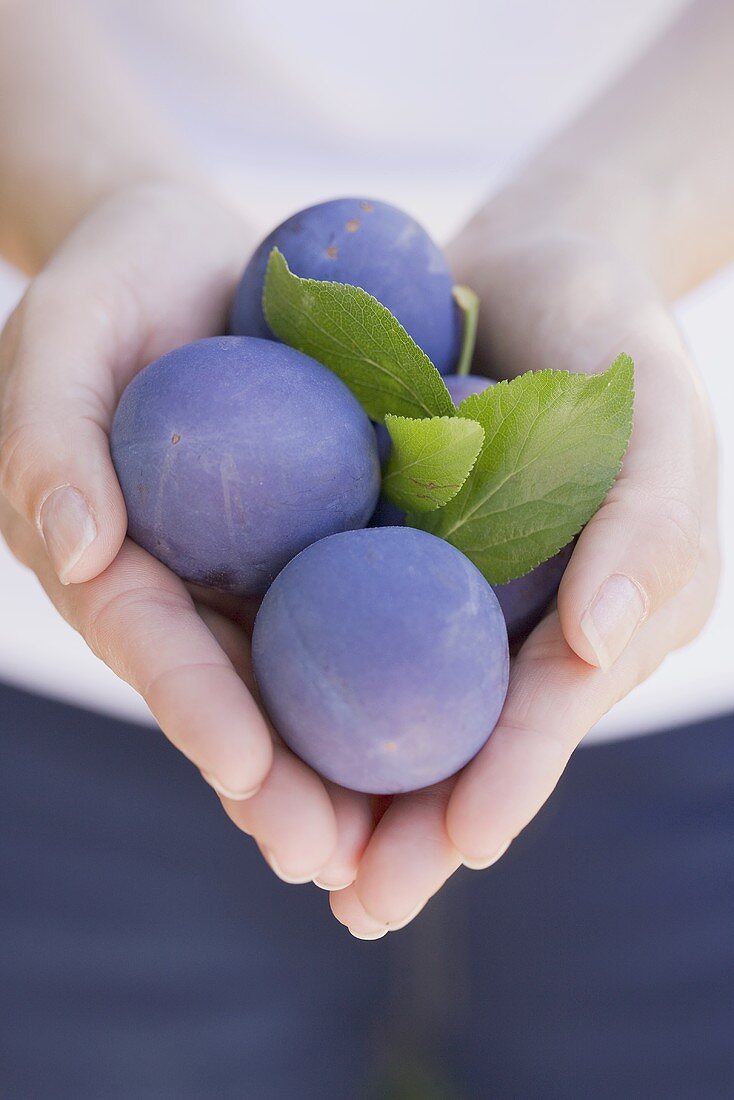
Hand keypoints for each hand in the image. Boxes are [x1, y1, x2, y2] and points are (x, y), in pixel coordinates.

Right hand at [0, 181, 372, 887]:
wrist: (192, 254)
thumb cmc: (110, 286)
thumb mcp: (65, 335)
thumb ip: (49, 437)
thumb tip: (76, 552)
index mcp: (112, 555)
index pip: (150, 642)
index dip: (193, 709)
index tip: (246, 771)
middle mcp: (186, 583)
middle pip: (230, 697)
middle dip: (273, 787)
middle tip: (327, 860)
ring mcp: (255, 569)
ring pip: (301, 681)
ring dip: (343, 766)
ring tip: (396, 843)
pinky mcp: (319, 540)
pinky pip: (363, 609)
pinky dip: (401, 670)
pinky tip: (460, 725)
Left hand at [330, 235, 719, 937]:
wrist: (525, 266)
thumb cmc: (605, 331)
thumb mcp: (654, 408)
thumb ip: (650, 522)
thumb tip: (598, 642)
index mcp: (608, 610)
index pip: (556, 710)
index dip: (511, 780)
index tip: (457, 841)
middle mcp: (533, 623)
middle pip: (478, 743)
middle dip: (424, 829)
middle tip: (362, 903)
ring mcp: (466, 599)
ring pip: (412, 715)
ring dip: (362, 794)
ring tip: (306, 863)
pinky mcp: (402, 564)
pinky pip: (358, 644)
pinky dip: (318, 703)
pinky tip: (267, 750)